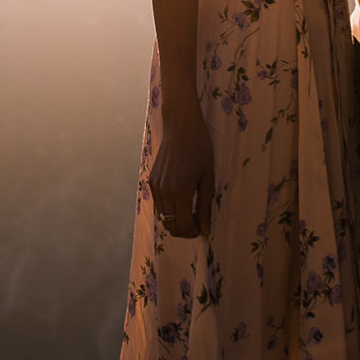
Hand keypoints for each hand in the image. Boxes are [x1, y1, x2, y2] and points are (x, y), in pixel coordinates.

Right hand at [148, 109, 213, 241]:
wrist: (180, 126)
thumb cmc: (200, 149)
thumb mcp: (208, 179)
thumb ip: (206, 207)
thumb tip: (206, 231)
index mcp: (181, 191)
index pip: (183, 226)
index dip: (194, 232)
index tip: (202, 227)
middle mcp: (164, 190)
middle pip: (170, 225)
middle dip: (184, 230)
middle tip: (198, 221)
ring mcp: (155, 185)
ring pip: (162, 217)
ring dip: (176, 220)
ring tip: (191, 209)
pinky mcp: (151, 180)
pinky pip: (158, 204)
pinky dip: (169, 209)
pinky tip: (181, 199)